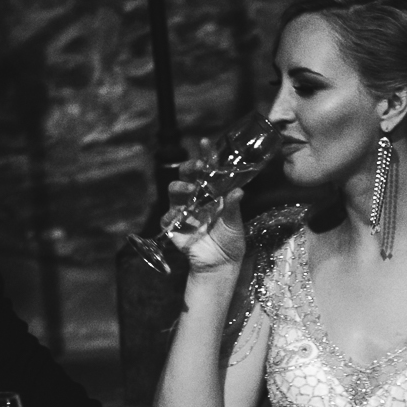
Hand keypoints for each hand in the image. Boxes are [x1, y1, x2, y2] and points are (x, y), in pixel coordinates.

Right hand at [164, 140, 244, 272]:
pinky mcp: (175, 226)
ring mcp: (184, 210)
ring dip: (180, 187)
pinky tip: (178, 218)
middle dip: (189, 167)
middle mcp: (196, 197)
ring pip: (173, 190)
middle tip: (197, 167)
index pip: (207, 170)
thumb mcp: (235, 223)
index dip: (206, 155)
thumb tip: (239, 192)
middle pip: (186, 174)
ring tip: (190, 190)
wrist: (221, 263)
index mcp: (212, 193)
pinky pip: (167, 217)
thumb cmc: (230, 240)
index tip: (206, 142)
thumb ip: (233, 207)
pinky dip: (171, 216)